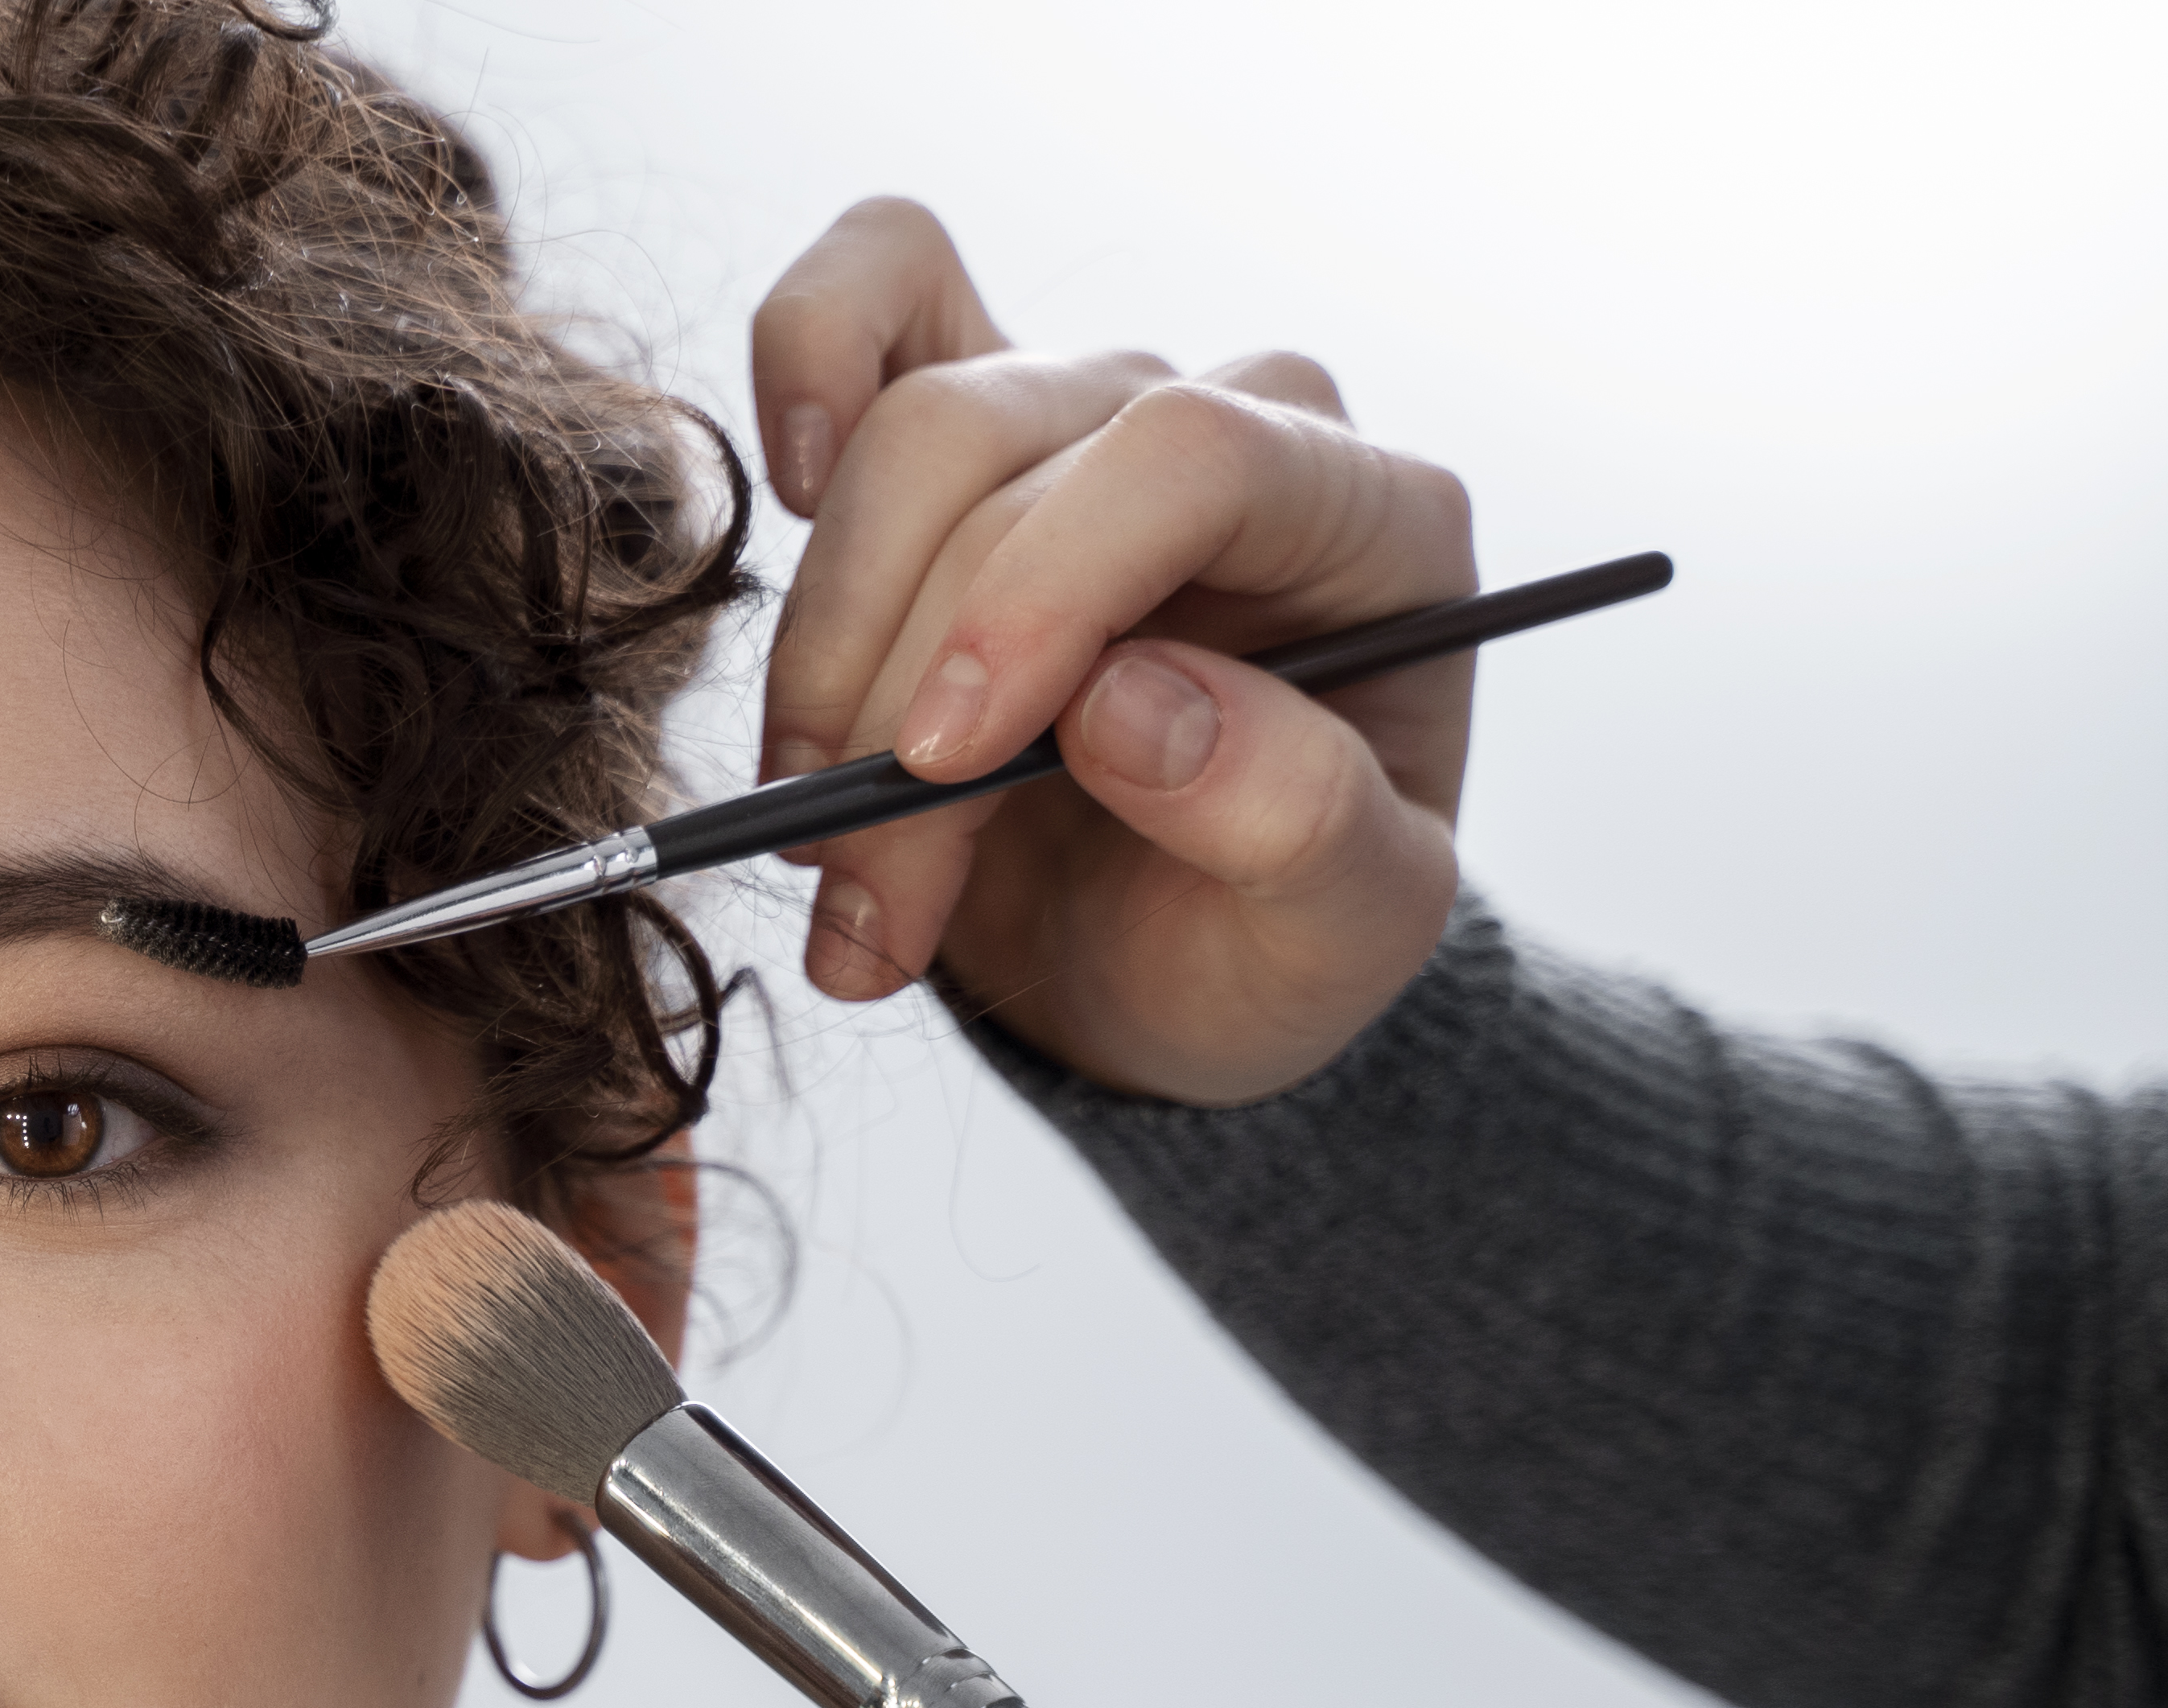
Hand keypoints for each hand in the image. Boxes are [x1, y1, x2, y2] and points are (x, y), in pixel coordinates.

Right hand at [748, 198, 1478, 1103]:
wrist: (1165, 958)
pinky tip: (794, 501)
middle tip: (864, 898)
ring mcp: (1090, 412)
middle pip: (1006, 453)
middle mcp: (1235, 428)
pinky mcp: (967, 422)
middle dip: (894, 690)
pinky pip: (877, 289)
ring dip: (823, 658)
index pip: (1190, 458)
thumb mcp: (1335, 938)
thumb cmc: (1262, 935)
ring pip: (908, 428)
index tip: (935, 767)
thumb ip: (1293, 825)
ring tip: (827, 851)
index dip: (1033, 595)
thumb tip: (1131, 704)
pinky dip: (805, 361)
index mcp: (1373, 523)